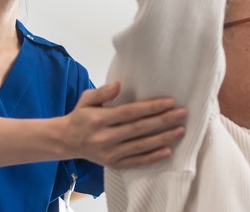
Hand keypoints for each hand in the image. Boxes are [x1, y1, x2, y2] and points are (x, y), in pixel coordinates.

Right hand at [60, 82, 186, 168]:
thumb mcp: (86, 99)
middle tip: (182, 114)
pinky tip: (167, 151)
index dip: (151, 107)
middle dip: (163, 121)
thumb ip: (101, 92)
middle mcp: (105, 138)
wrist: (67, 141)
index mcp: (99, 119)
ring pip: (141, 146)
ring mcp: (110, 153)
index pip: (131, 113)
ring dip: (163, 138)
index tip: (170, 102)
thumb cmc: (81, 116)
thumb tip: (118, 85)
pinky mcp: (113, 164)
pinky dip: (153, 157)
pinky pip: (136, 161)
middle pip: (140, 129)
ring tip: (180, 130)